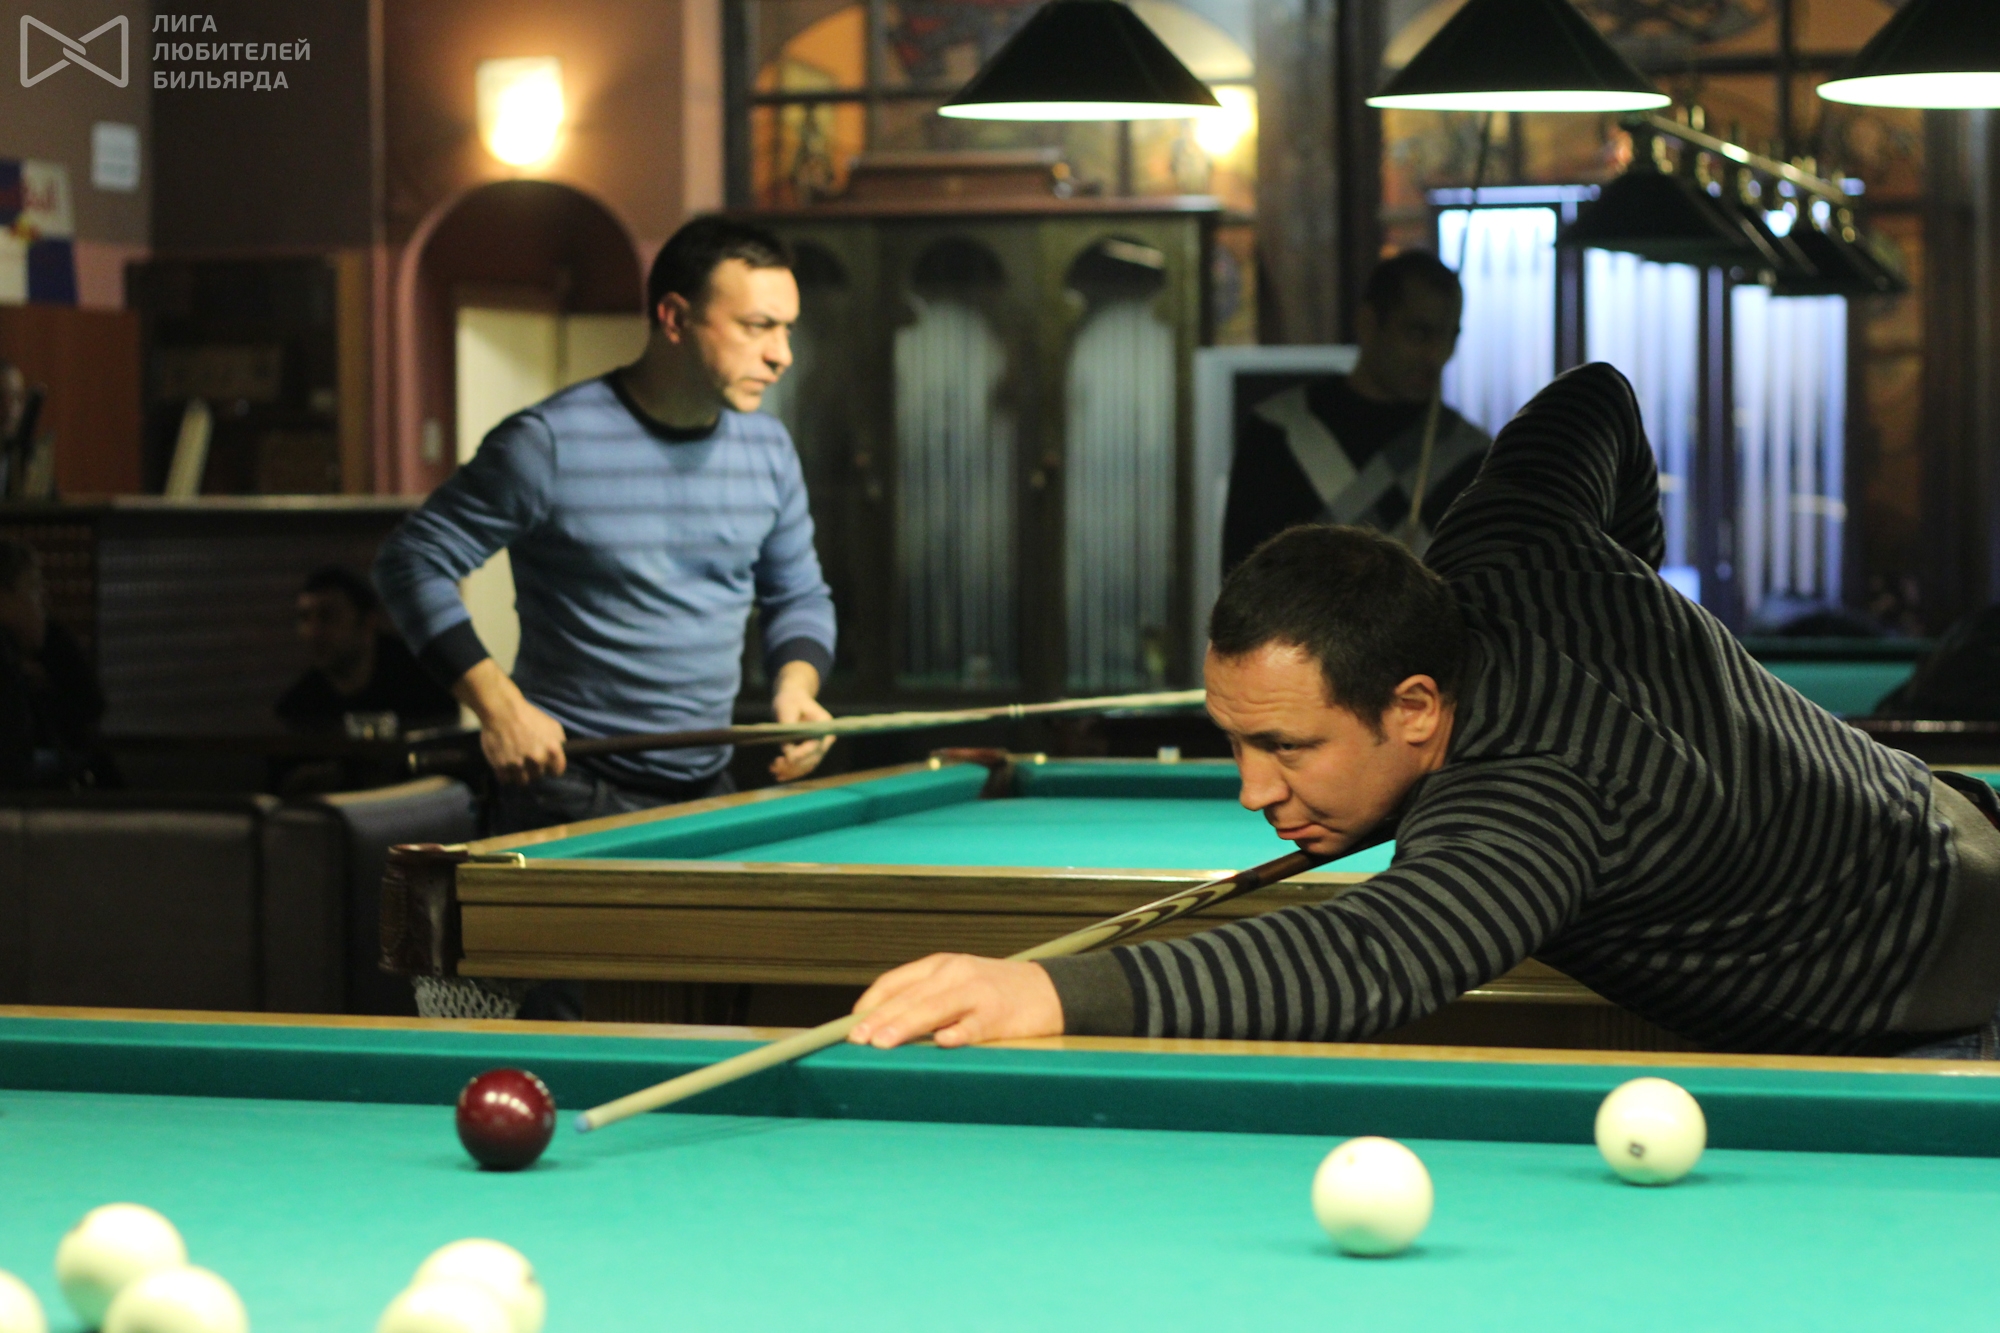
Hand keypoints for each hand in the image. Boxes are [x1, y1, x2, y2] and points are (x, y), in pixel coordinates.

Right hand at [454, 659, 566, 784]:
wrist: (502, 710)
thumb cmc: (528, 715)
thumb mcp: (552, 724)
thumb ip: (559, 740)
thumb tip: (561, 751)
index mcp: (552, 750)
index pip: (557, 772)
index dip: (552, 769)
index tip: (546, 766)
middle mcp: (537, 759)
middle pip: (538, 776)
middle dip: (534, 770)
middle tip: (528, 761)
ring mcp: (518, 764)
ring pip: (522, 781)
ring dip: (520, 775)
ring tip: (516, 766)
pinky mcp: (501, 766)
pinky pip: (505, 780)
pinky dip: (505, 775)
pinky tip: (505, 767)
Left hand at [770, 662, 833, 781]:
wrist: (793, 699)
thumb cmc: (790, 700)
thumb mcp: (786, 709)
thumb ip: (788, 729)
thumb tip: (787, 754)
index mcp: (824, 725)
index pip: (815, 745)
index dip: (801, 754)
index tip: (786, 759)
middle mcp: (825, 738)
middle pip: (812, 759)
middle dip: (794, 765)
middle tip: (775, 765)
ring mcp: (819, 747)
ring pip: (807, 766)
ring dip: (791, 771)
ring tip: (773, 771)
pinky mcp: (809, 753)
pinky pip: (802, 766)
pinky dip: (791, 772)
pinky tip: (778, 775)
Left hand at [848, 954, 1063, 1048]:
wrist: (1050, 990)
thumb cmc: (996, 991)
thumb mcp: (957, 984)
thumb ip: (924, 998)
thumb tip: (880, 1026)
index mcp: (942, 965)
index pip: (896, 982)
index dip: (871, 1003)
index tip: (851, 1024)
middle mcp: (957, 974)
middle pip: (910, 997)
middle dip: (880, 1019)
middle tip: (857, 1039)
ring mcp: (978, 993)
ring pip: (934, 1009)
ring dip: (905, 1026)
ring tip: (883, 1043)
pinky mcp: (999, 1015)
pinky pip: (973, 1026)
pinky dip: (957, 1034)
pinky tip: (941, 1043)